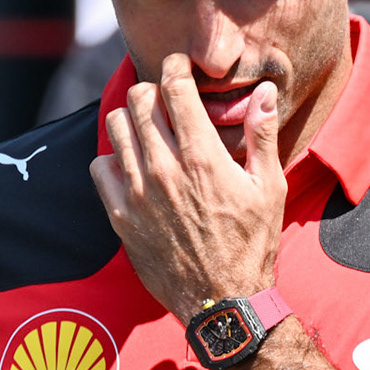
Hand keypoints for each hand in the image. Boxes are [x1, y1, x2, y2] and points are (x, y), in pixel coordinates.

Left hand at [90, 54, 286, 322]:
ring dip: (131, 119)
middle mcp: (164, 169)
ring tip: (148, 128)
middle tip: (166, 100)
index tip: (180, 67)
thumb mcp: (270, 187)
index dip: (176, 67)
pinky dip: (113, 157)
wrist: (223, 302)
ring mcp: (137, 193)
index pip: (175, 87)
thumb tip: (262, 91)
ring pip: (115, 127)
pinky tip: (132, 165)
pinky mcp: (120, 216)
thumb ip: (262, 134)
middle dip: (153, 90)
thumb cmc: (252, 244)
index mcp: (202, 156)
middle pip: (139, 100)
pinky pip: (100, 167)